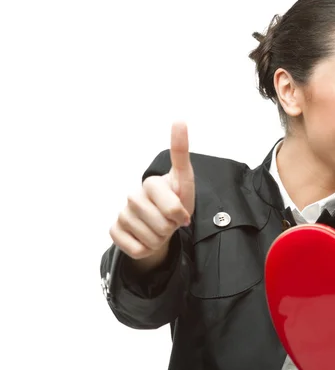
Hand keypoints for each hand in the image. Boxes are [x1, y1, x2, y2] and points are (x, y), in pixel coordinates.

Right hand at [109, 122, 195, 259]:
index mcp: (153, 183)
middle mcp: (134, 195)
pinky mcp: (114, 230)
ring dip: (161, 240)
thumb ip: (182, 160)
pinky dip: (146, 249)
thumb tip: (178, 120)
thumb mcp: (186, 185)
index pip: (167, 200)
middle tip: (171, 223)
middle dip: (172, 228)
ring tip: (160, 230)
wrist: (161, 228)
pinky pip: (136, 248)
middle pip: (161, 223)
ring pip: (150, 238)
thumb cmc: (175, 203)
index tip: (182, 208)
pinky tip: (146, 239)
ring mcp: (123, 213)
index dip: (178, 211)